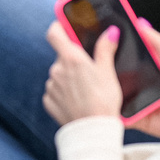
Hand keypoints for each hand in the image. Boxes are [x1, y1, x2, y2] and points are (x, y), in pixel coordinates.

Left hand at [42, 16, 159, 141]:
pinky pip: (55, 91)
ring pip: (59, 74)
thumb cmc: (103, 101)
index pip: (54, 33)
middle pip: (61, 56)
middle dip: (73, 59)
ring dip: (69, 77)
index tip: (66, 28)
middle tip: (89, 69)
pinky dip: (64, 92)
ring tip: (86, 89)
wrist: (93, 131)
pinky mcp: (49, 101)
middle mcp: (56, 70)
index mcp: (71, 58)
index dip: (59, 27)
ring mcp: (51, 86)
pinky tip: (78, 100)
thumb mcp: (108, 72)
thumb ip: (106, 49)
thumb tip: (110, 32)